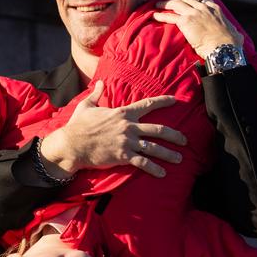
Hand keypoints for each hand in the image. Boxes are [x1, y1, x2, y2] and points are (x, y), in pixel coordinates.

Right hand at [39, 81, 187, 178]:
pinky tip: (163, 173)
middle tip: (184, 140)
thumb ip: (97, 94)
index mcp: (122, 113)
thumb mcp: (87, 105)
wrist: (72, 144)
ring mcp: (127, 141)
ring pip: (154, 147)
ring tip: (179, 158)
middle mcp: (128, 126)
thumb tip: (100, 83)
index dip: (163, 101)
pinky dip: (154, 168)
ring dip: (168, 153)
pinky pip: (143, 162)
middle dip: (174, 135)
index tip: (175, 100)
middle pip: (158, 129)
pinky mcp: (123, 156)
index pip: (147, 104)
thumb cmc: (78, 125)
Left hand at [151, 0, 240, 59]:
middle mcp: (203, 8)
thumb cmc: (231, 45)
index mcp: (215, 9)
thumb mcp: (235, 34)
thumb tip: (238, 36)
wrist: (223, 49)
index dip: (193, 2)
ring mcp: (194, 14)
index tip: (188, 4)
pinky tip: (155, 15)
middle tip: (169, 2)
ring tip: (158, 4)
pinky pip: (170, 16)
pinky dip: (161, 15)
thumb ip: (234, 32)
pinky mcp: (185, 22)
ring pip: (176, 3)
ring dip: (166, 3)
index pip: (201, 1)